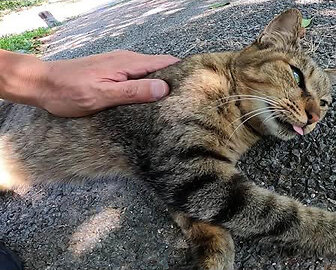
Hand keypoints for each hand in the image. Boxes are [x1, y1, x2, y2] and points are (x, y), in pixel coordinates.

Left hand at [37, 50, 179, 116]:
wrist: (42, 84)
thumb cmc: (69, 91)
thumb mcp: (102, 95)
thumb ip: (134, 91)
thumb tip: (164, 89)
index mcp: (128, 63)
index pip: (165, 63)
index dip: (182, 73)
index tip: (196, 88)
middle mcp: (127, 60)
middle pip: (160, 67)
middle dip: (175, 81)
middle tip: (188, 101)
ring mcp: (120, 66)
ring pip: (150, 73)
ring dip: (161, 86)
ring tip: (174, 104)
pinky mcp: (113, 73)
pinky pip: (138, 77)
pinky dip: (148, 87)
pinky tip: (150, 101)